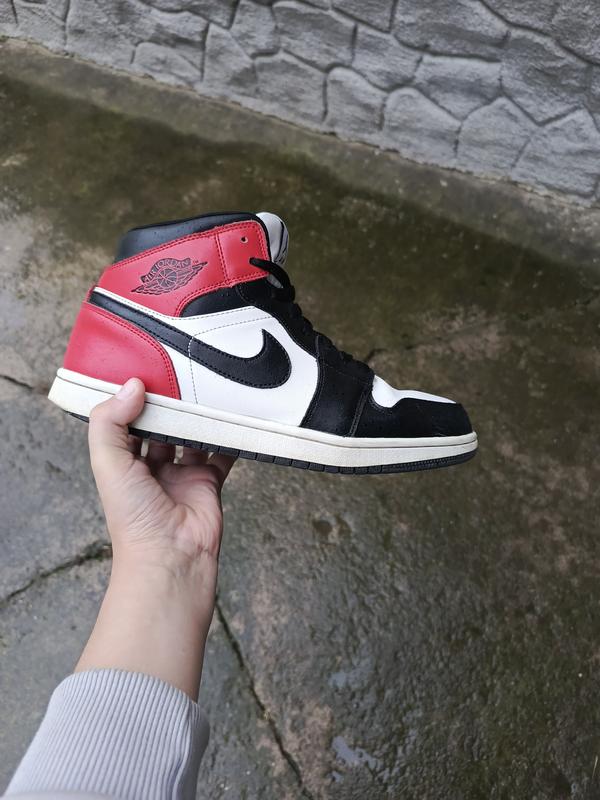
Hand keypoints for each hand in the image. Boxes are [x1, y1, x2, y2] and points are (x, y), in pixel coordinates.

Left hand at [77, 378, 233, 695]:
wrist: (171, 557)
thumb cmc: (134, 518)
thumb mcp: (109, 463)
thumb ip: (111, 422)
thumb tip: (132, 385)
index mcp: (122, 461)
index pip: (126, 419)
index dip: (132, 395)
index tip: (145, 367)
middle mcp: (151, 466)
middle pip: (162, 424)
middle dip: (170, 402)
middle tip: (182, 370)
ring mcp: (182, 473)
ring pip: (192, 434)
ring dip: (198, 415)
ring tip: (207, 387)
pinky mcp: (210, 481)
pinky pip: (222, 453)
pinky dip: (229, 436)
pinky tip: (234, 415)